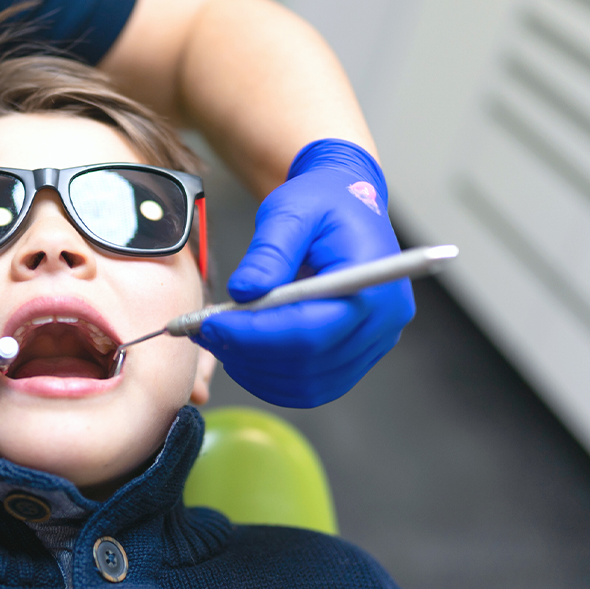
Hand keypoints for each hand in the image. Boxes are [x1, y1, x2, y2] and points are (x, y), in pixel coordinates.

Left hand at [193, 139, 415, 407]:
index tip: (210, 323)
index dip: (254, 334)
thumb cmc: (321, 203)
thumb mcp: (291, 212)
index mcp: (373, 283)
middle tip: (206, 331)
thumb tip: (243, 293)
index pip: (310, 330)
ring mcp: (374, 343)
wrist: (345, 205)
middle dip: (248, 352)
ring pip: (308, 384)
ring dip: (256, 370)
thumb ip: (269, 252)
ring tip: (222, 339)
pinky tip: (244, 354)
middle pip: (308, 363)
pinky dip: (273, 379)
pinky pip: (313, 385)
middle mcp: (383, 322)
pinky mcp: (357, 355)